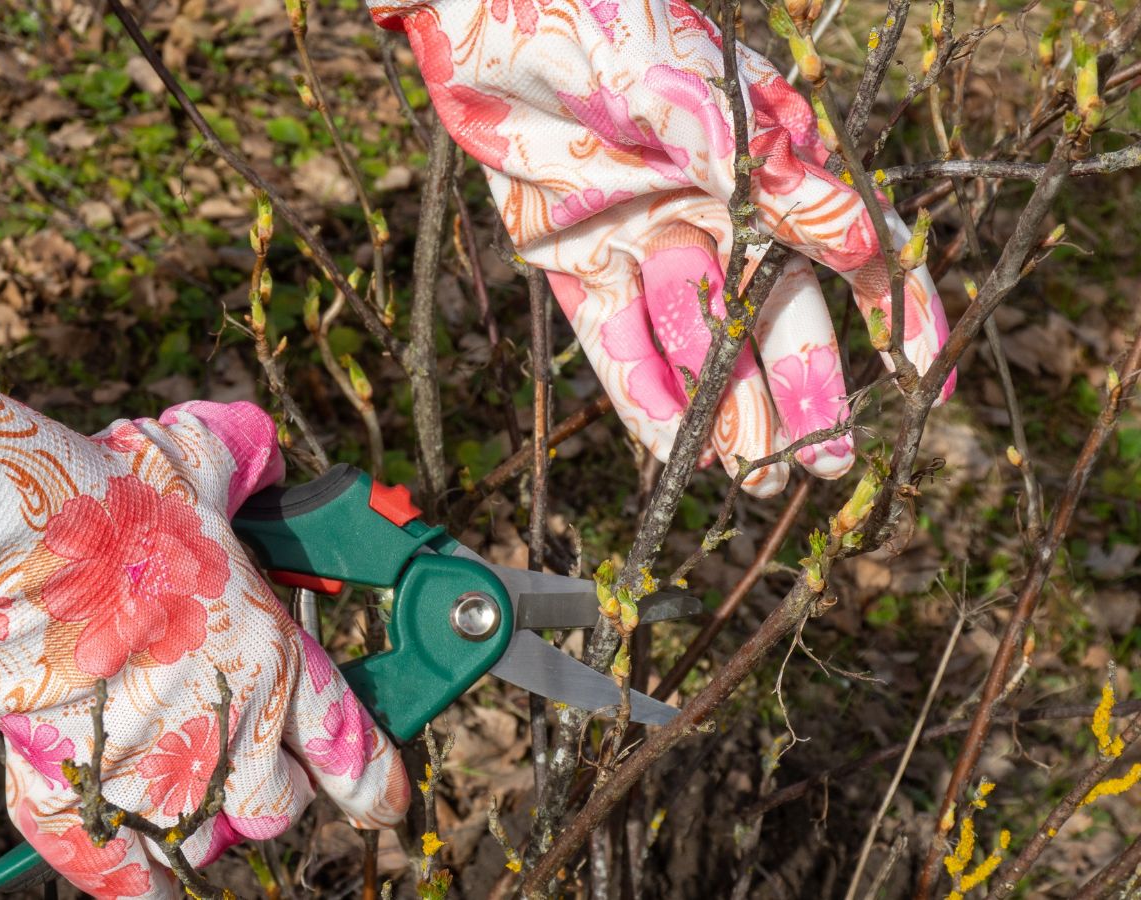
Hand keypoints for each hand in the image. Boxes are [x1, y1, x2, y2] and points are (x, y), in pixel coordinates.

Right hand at [0, 336, 408, 898]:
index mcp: (269, 660)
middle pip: (277, 807)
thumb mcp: (201, 456)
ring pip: (199, 836)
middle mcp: (222, 730)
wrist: (13, 540)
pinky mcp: (69, 787)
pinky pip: (111, 868)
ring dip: (199, 813)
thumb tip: (259, 451)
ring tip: (180, 773)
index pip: (350, 749)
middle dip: (273, 787)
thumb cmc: (114, 497)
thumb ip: (247, 459)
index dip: (377, 781)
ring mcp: (146, 769)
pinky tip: (150, 890)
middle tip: (250, 750)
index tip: (387, 797)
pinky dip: (131, 884)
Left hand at [377, 0, 954, 495]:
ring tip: (755, 476)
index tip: (927, 377)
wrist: (477, 14)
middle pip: (770, 308)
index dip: (892, 309)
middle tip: (826, 463)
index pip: (846, 239)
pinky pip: (615, 338)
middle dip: (801, 387)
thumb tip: (858, 239)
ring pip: (696, 337)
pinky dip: (643, 390)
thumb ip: (757, 167)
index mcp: (760, 153)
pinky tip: (674, 448)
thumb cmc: (594, 19)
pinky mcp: (573, 260)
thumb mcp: (680, 86)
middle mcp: (710, 204)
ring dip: (725, 406)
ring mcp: (641, 236)